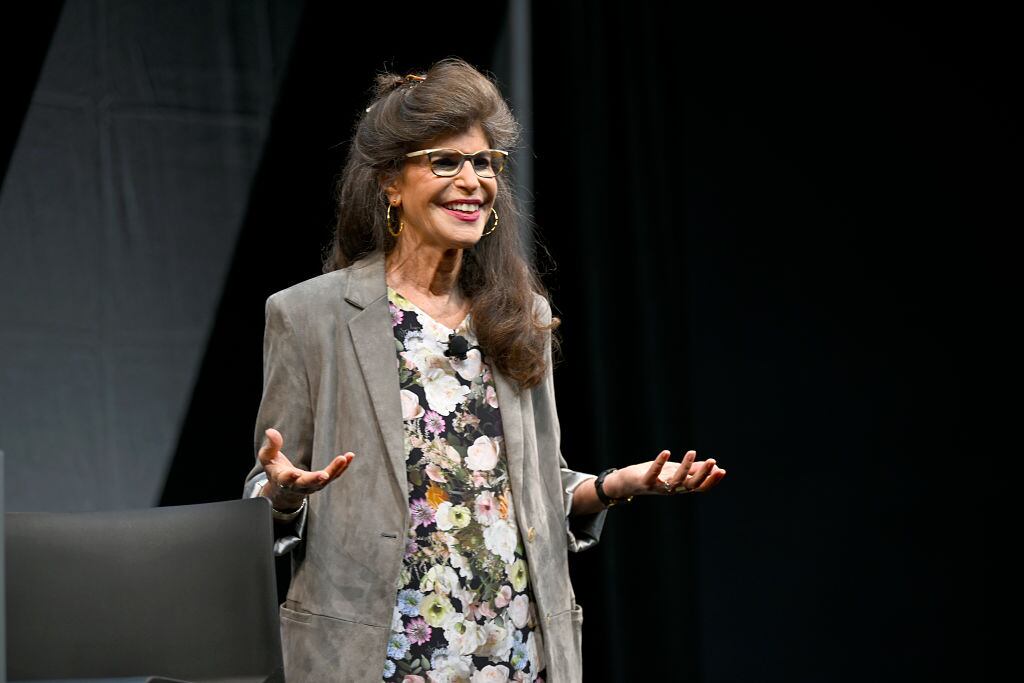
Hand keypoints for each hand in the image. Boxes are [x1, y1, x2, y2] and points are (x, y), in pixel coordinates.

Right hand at [258, 428, 353, 509]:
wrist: (283, 489)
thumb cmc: (274, 469)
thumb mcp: (267, 458)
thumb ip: (271, 446)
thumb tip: (271, 431)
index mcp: (282, 480)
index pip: (285, 480)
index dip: (289, 477)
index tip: (294, 473)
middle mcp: (298, 486)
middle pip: (307, 484)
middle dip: (315, 479)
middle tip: (325, 475)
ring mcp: (311, 486)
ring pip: (324, 481)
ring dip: (335, 470)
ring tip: (344, 458)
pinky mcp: (321, 482)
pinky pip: (334, 476)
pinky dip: (342, 467)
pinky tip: (350, 456)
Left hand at [608, 450, 725, 497]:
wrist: (627, 483)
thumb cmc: (653, 476)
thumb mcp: (675, 471)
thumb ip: (693, 470)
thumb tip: (714, 465)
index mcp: (680, 487)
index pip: (700, 487)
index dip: (711, 481)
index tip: (722, 470)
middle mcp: (672, 489)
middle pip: (691, 485)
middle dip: (703, 474)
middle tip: (712, 461)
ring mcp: (659, 487)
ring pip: (675, 480)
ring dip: (685, 467)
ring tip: (692, 452)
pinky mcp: (645, 481)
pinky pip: (653, 474)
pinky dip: (660, 464)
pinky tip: (666, 452)